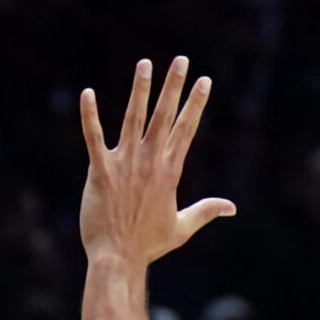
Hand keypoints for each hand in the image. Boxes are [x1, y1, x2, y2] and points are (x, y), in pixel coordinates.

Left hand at [78, 57, 234, 266]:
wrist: (117, 259)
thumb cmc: (148, 245)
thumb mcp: (183, 227)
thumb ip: (206, 210)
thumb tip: (232, 208)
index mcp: (169, 171)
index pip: (186, 129)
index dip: (195, 104)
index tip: (204, 80)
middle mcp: (150, 162)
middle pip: (165, 116)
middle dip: (174, 86)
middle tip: (182, 59)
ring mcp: (125, 165)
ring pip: (133, 119)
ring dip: (140, 89)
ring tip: (145, 63)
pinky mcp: (100, 171)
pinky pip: (94, 137)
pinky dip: (90, 115)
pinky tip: (87, 93)